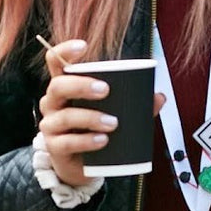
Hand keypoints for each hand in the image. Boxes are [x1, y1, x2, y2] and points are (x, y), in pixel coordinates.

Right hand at [38, 40, 164, 185]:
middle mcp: (53, 102)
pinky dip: (86, 141)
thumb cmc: (94, 128)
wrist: (82, 164)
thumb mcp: (113, 112)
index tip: (83, 46)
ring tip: (113, 123)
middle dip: (82, 86)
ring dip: (91, 118)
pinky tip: (102, 140)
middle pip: (58, 86)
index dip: (65, 50)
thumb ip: (135, 104)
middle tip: (106, 90)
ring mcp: (51, 125)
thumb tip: (159, 97)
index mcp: (66, 86)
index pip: (56, 62)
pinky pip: (67, 142)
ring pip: (65, 116)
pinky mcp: (54, 147)